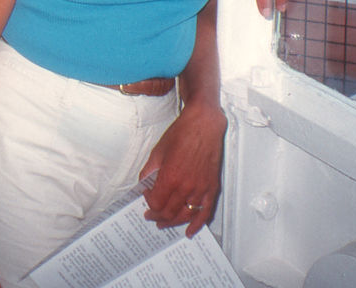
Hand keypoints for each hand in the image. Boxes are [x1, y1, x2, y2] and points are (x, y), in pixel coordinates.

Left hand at [140, 100, 226, 236]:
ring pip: (185, 215)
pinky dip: (197, 224)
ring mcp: (201, 188)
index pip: (156, 203)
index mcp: (170, 177)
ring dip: (173, 222)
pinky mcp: (211, 187)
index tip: (146, 198)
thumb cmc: (182, 134)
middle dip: (157, 216)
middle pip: (169, 212)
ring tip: (164, 224)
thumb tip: (143, 184)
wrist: (204, 125)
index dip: (149, 203)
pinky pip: (205, 212)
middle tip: (151, 216)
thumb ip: (149, 171)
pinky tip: (190, 231)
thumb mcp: (158, 151)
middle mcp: (186, 186)